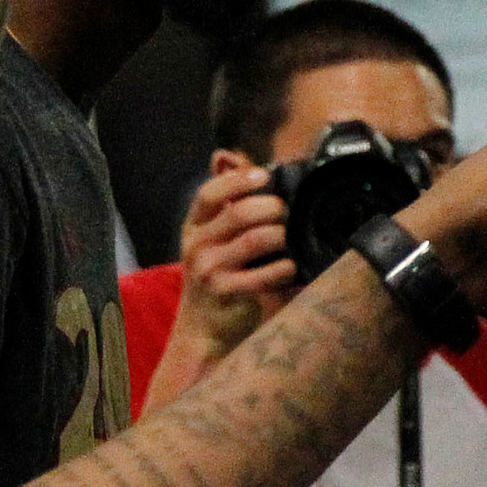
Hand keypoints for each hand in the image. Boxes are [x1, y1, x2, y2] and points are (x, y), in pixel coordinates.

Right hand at [151, 157, 296, 409]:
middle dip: (270, 208)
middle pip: (238, 214)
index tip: (264, 175)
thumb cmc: (216, 277)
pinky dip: (284, 268)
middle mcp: (197, 245)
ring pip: (254, 241)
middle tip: (286, 212)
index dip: (237, 180)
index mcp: (194, 226)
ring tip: (290, 239)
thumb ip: (224, 201)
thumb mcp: (212, 237)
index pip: (209, 193)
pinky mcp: (225, 294)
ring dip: (281, 236)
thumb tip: (226, 156)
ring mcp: (208, 270)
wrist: (201, 331)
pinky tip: (292, 268)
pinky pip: (264, 275)